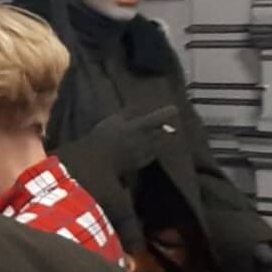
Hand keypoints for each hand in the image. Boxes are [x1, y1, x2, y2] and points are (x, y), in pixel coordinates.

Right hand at [58, 104, 179, 184]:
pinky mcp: (141, 163)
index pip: (159, 117)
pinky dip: (151, 149)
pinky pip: (152, 154)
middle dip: (160, 126)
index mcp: (140, 126)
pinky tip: (143, 148)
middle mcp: (146, 139)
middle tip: (156, 123)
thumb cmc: (102, 138)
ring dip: (157, 138)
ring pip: (158, 143)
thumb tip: (140, 108)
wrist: (97, 163)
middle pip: (160, 131)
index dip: (168, 112)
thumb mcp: (112, 120)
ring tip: (149, 135)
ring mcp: (145, 152)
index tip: (174, 109)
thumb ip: (128, 113)